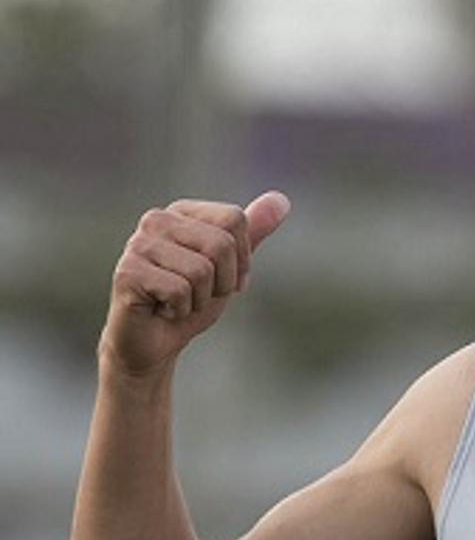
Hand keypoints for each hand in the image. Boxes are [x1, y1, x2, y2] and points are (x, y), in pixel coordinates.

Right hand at [104, 191, 290, 375]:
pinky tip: (162, 309)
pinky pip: (180, 291)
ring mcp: (137, 244)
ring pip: (202, 270)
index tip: (222, 278)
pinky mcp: (128, 272)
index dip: (241, 259)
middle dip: (221, 282)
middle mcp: (156, 220)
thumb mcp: (230, 266)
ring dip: (200, 299)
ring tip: (178, 301)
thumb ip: (253, 232)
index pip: (236, 220)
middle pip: (221, 244)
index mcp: (182, 212)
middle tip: (197, 294)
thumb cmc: (193, 300)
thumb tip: (281, 199)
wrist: (156, 341)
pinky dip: (181, 310)